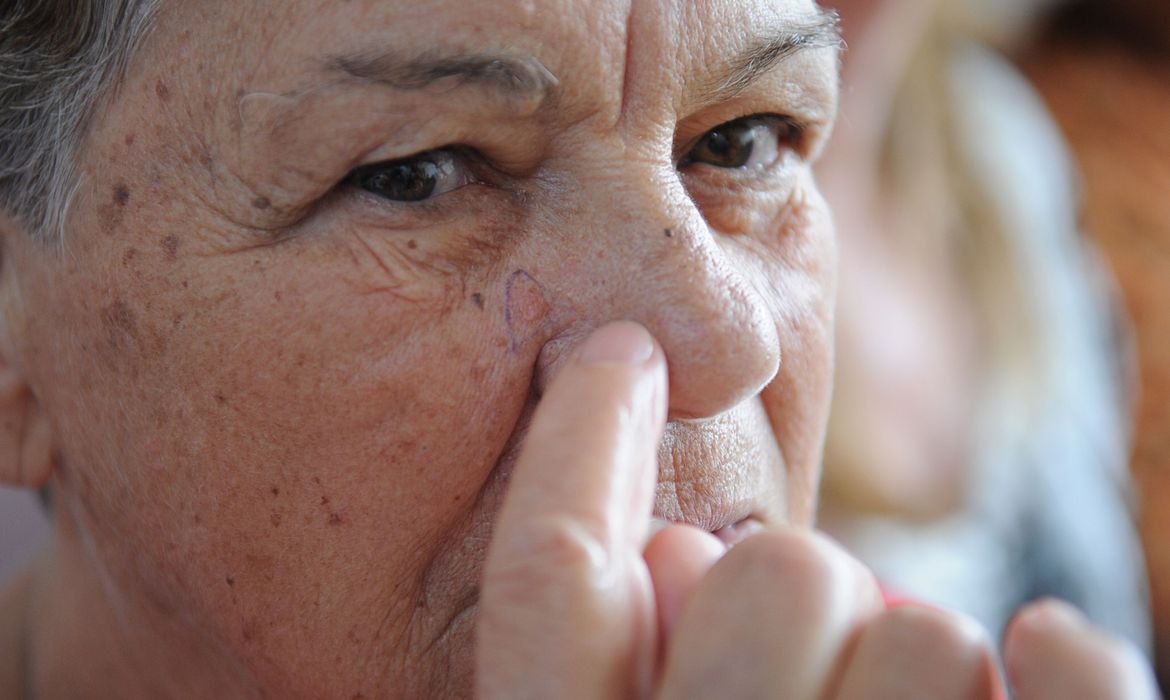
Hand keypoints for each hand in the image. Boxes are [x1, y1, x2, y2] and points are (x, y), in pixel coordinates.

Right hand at [476, 322, 1160, 698]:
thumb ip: (617, 677)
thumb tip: (678, 549)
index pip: (550, 581)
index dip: (579, 443)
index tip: (621, 356)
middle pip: (768, 571)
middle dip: (801, 586)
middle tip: (805, 664)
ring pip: (921, 625)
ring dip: (926, 656)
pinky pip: (1060, 682)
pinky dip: (1074, 661)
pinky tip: (1056, 654)